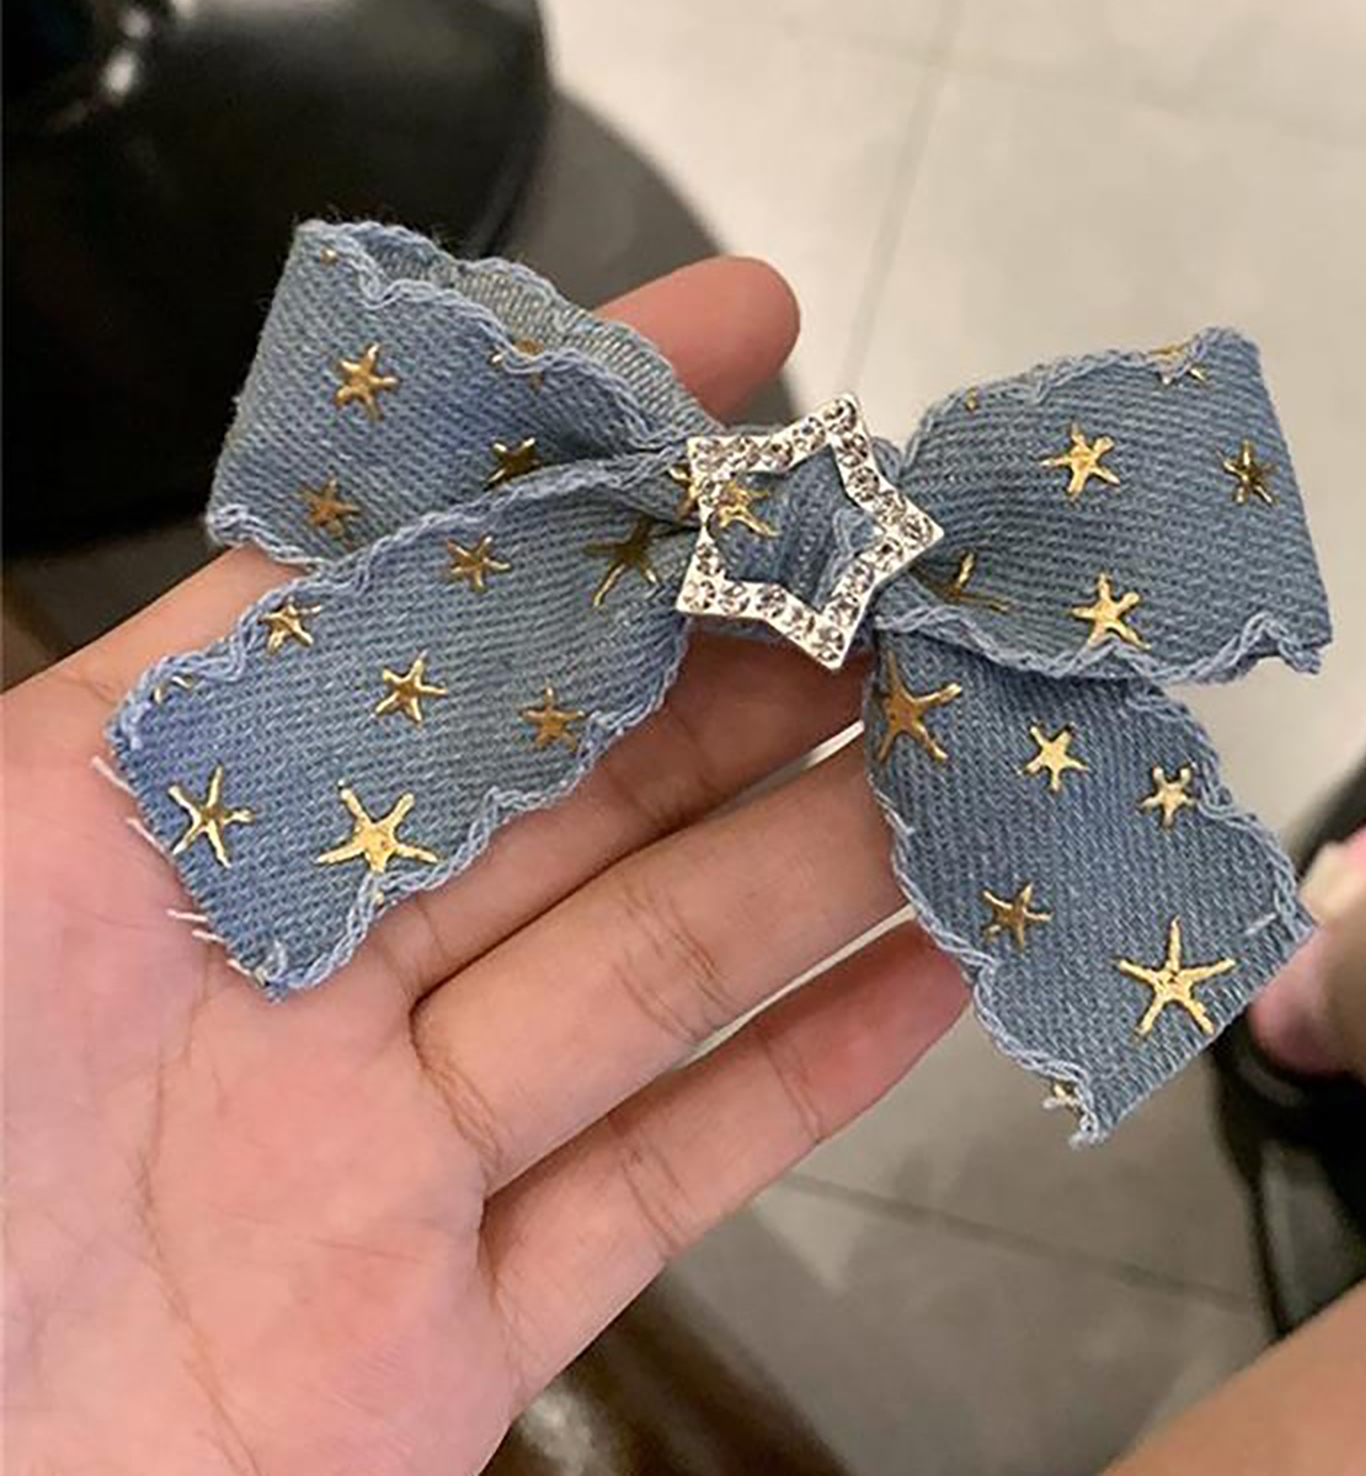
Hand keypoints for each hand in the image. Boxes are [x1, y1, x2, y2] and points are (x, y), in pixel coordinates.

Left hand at [4, 259, 965, 1474]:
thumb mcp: (12, 845)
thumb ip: (190, 667)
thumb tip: (358, 467)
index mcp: (182, 837)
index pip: (420, 589)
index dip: (581, 457)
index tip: (738, 342)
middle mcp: (303, 975)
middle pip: (581, 782)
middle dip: (751, 660)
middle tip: (907, 572)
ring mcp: (389, 1156)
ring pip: (650, 966)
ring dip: (815, 853)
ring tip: (959, 753)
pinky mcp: (453, 1333)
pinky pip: (657, 1183)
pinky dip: (799, 1085)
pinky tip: (922, 980)